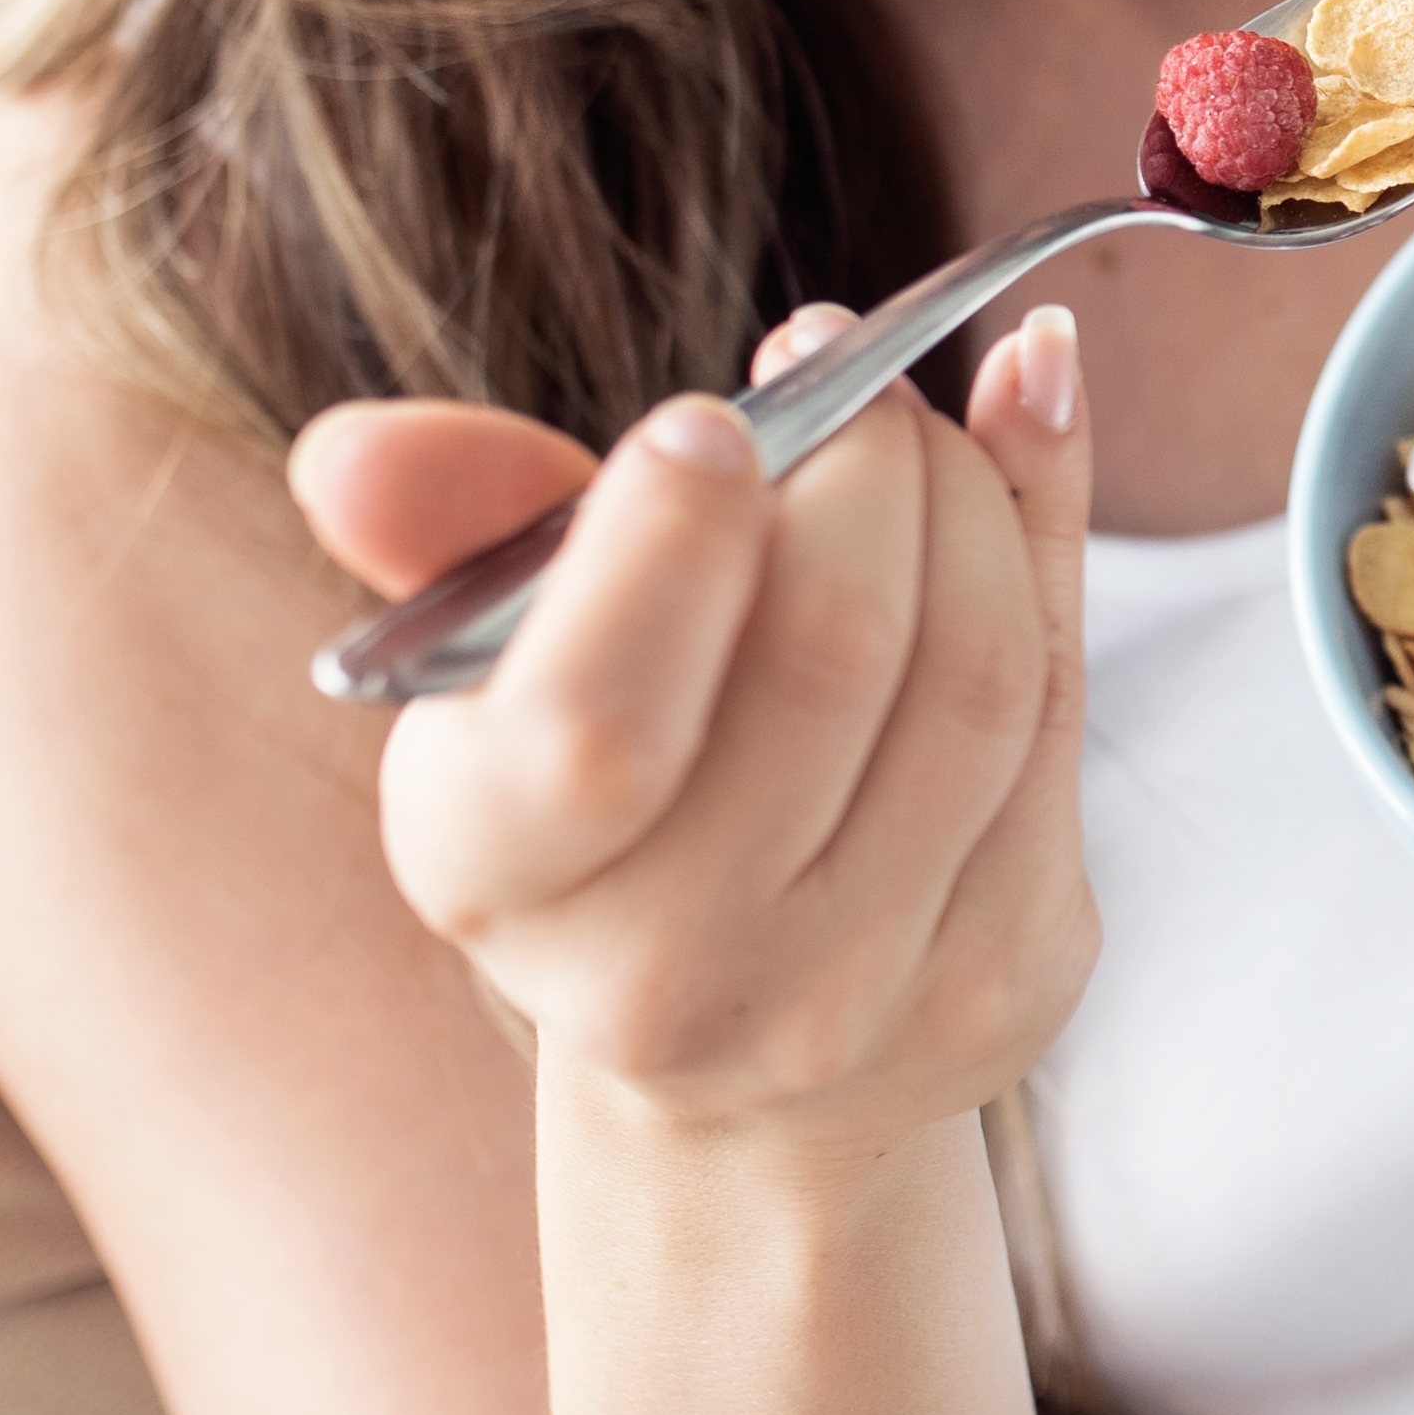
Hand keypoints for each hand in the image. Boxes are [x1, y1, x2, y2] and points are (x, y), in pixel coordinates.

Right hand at [287, 307, 1098, 1153]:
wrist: (739, 1052)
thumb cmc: (617, 790)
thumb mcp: (510, 662)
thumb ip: (452, 529)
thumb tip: (352, 453)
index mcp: (491, 872)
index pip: (593, 727)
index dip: (673, 548)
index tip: (710, 424)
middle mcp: (662, 975)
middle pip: (829, 657)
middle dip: (860, 462)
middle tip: (839, 363)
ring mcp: (851, 993)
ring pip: (974, 678)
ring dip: (970, 493)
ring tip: (918, 420)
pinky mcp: (1005, 976)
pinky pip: (1061, 714)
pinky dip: (1050, 533)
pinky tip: (1028, 424)